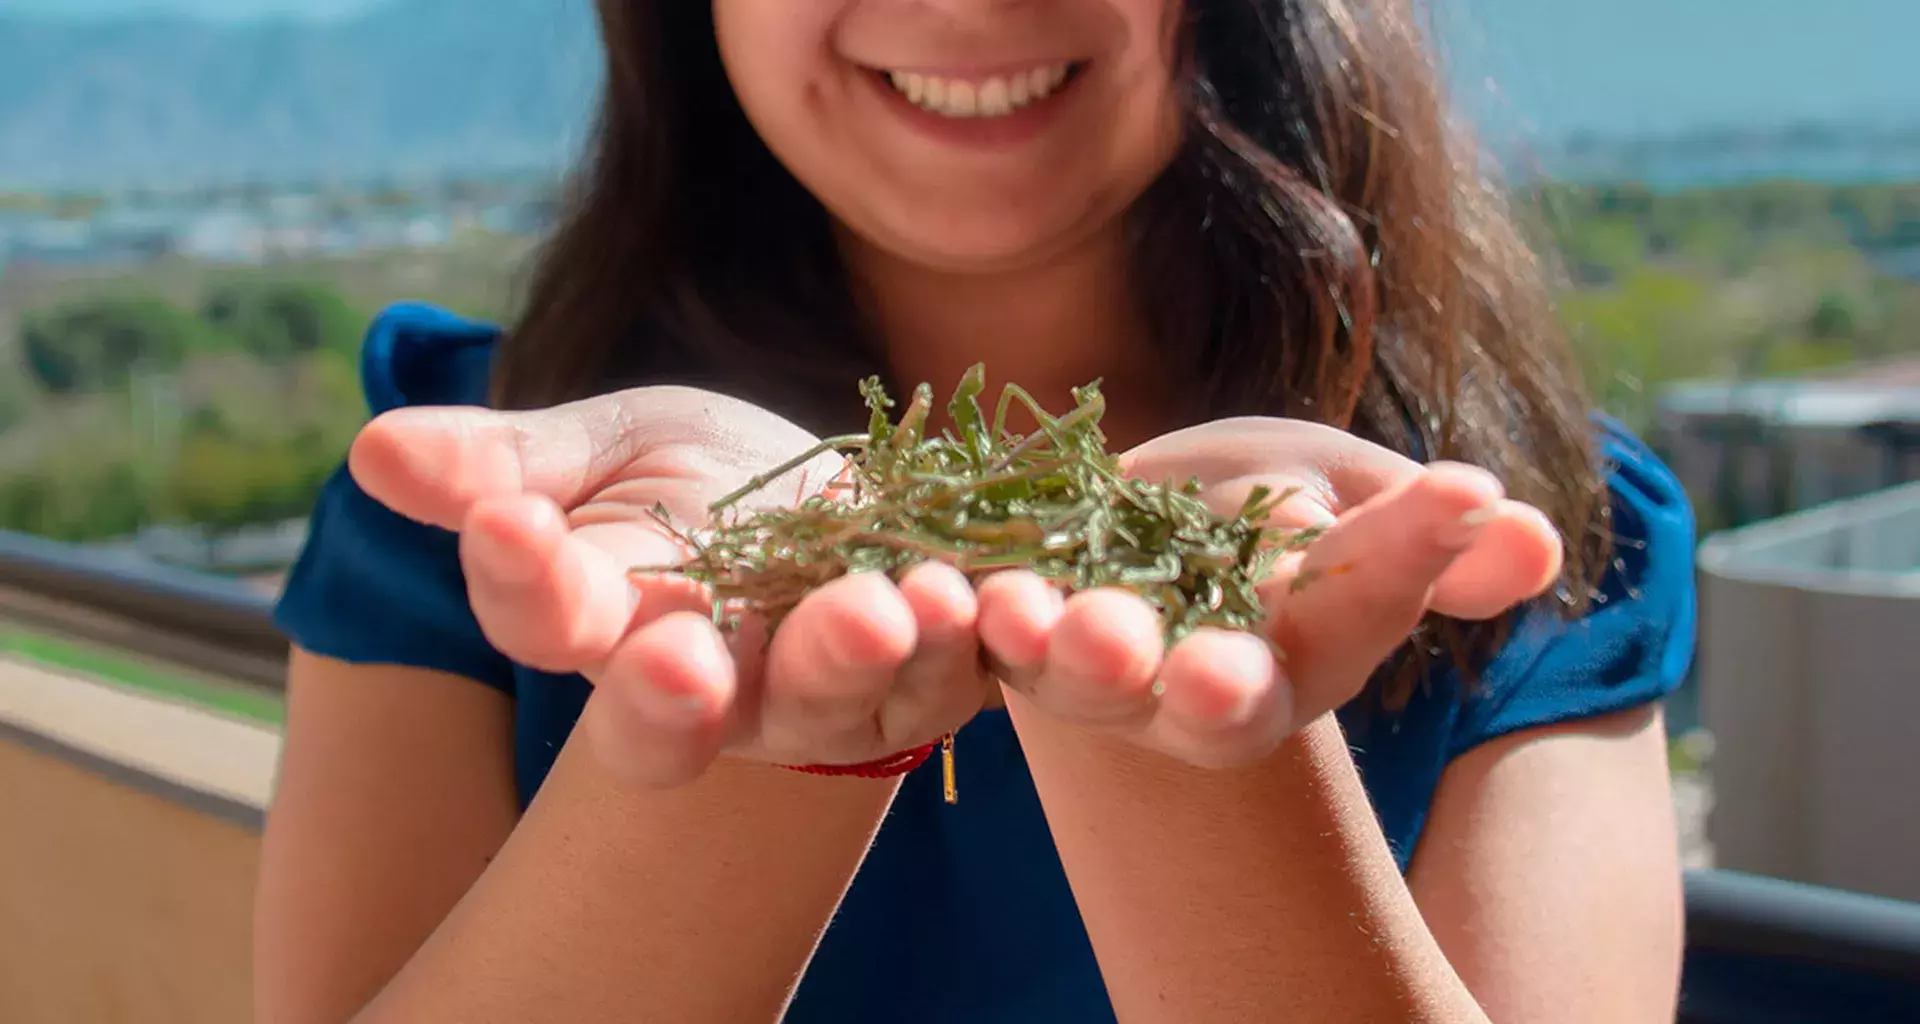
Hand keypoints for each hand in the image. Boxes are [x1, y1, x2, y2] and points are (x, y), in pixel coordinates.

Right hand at [347, 387, 1006, 786]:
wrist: (829, 496)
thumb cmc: (684, 479)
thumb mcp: (594, 450)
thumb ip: (501, 466)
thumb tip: (373, 450)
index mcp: (605, 626)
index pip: (548, 624)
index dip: (526, 585)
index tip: (508, 524)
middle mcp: (709, 686)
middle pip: (676, 714)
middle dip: (672, 690)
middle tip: (678, 652)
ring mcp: (820, 692)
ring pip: (822, 699)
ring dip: (843, 657)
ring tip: (871, 605)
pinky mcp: (928, 675)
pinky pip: (945, 672)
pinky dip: (955, 638)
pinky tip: (958, 591)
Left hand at [972, 416, 1563, 768]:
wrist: (1138, 522)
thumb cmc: (1272, 515)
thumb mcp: (1356, 506)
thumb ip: (1429, 539)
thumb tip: (1531, 540)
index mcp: (1312, 658)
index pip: (1366, 610)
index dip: (1410, 557)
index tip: (1458, 491)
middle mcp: (1202, 693)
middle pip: (1219, 704)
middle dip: (1221, 688)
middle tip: (1222, 677)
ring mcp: (1095, 673)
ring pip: (1087, 680)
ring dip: (1075, 655)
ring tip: (1060, 618)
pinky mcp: (1007, 635)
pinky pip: (988, 636)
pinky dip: (980, 617)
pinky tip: (973, 589)